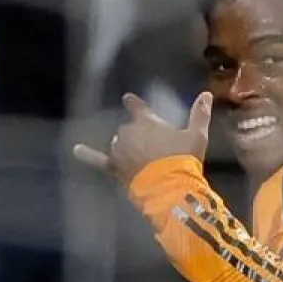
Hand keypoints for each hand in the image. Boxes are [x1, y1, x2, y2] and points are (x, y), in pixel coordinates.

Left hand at [73, 92, 211, 185]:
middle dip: (136, 135)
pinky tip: (75, 150)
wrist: (169, 187)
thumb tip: (207, 94)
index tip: (128, 99)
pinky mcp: (113, 167)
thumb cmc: (183, 159)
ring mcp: (118, 150)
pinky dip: (86, 155)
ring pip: (118, 143)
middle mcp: (128, 132)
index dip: (133, 104)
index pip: (136, 107)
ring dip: (125, 147)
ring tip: (138, 159)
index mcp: (146, 121)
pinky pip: (96, 160)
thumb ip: (199, 114)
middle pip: (128, 129)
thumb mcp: (197, 136)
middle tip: (151, 148)